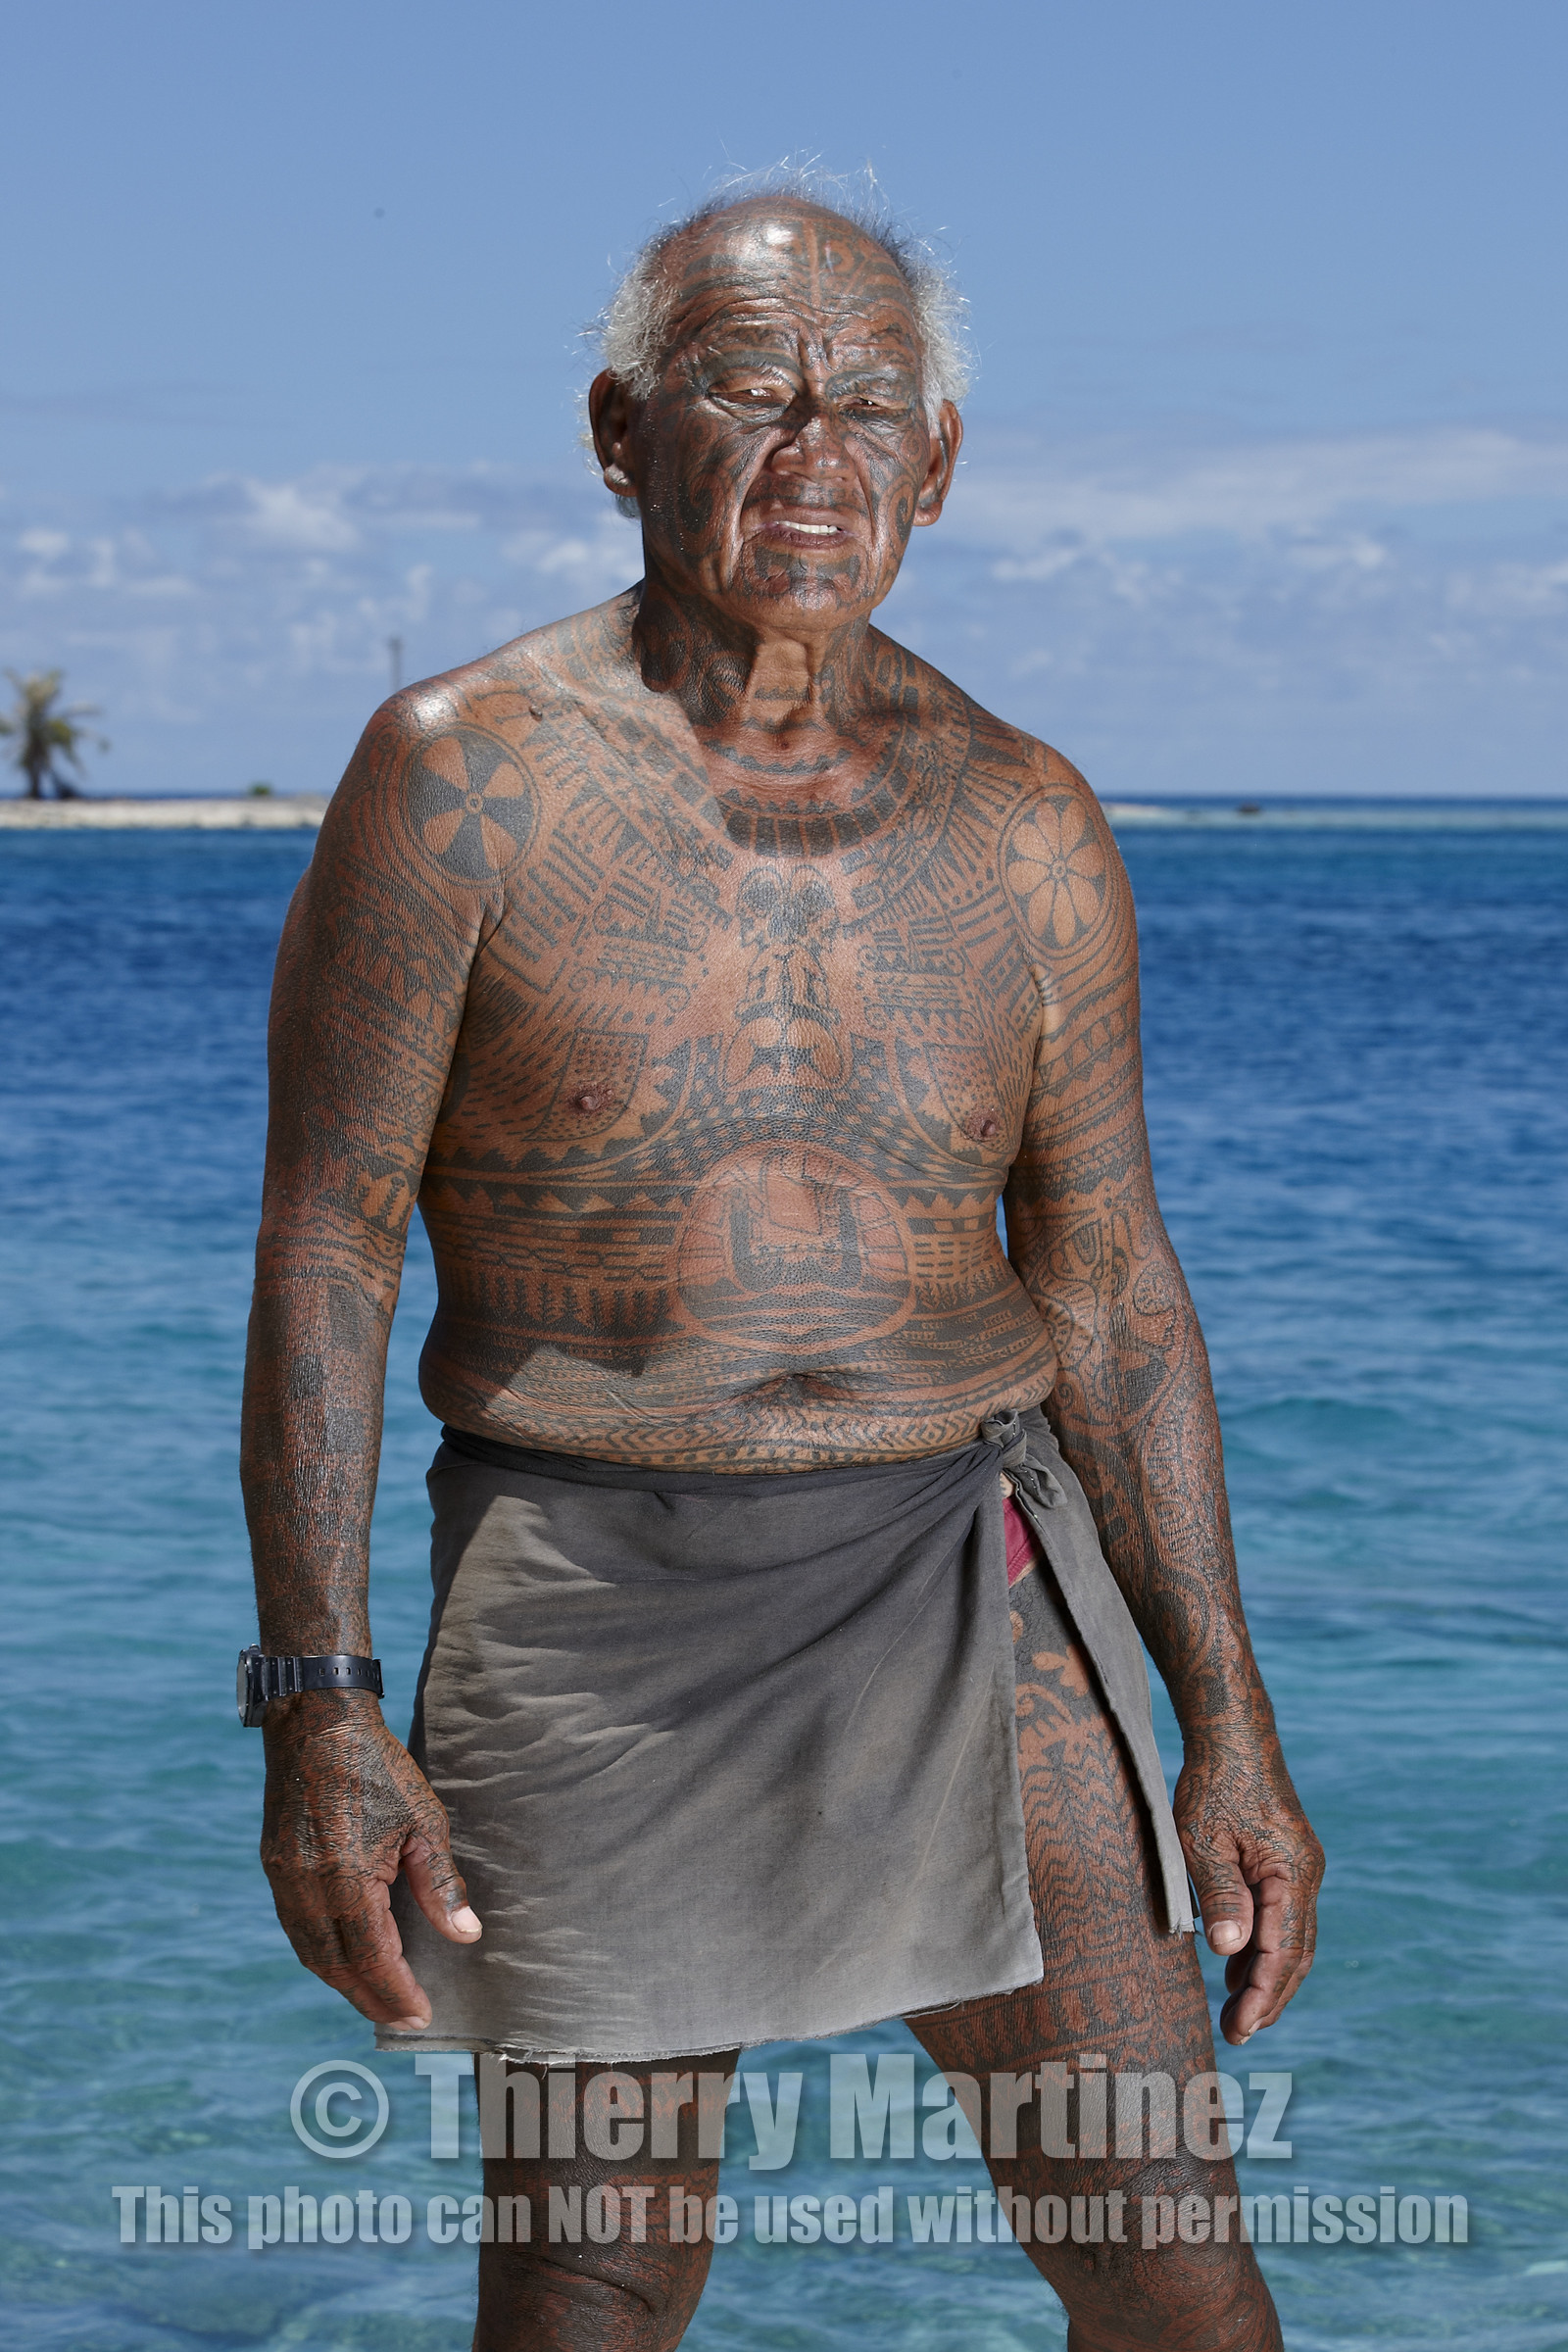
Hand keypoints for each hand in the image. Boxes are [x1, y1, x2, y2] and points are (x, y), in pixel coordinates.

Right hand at [259, 1692, 480, 2029]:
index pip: (372, 1956)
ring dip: (343, 1981)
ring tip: (377, 1998)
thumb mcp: (424, 1820)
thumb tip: (466, 1936)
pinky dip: (321, 1954)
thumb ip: (442, 1884)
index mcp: (346, 1878)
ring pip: (310, 1952)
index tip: (421, 2016)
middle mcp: (306, 1888)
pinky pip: (295, 1928)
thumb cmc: (377, 1767)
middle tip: (403, 2019)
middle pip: (336, 1966)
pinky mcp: (274, 1867)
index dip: (397, 1991)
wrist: (316, 1722)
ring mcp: (284, 1879)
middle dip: (370, 1998)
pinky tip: (344, 1957)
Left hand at [1174, 1731, 1322, 2045]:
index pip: (1283, 1952)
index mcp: (1293, 1875)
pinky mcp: (1287, 1862)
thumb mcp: (1204, 1841)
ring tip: (1238, 2012)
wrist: (1233, 1736)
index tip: (1240, 2030)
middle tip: (1239, 2035)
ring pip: (1293, 1938)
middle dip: (1271, 1999)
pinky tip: (1237, 1966)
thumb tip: (1227, 1952)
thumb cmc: (1214, 1784)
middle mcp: (1307, 1876)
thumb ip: (1219, 1895)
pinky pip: (1282, 1917)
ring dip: (1268, 1977)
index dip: (1264, 1996)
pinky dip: (1264, 1948)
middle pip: (1298, 1954)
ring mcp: (1301, 1869)